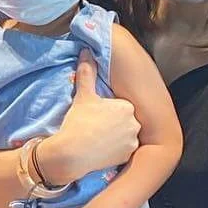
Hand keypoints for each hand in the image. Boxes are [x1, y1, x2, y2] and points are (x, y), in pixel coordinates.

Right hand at [45, 51, 139, 184]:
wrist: (72, 153)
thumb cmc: (78, 122)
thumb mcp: (83, 96)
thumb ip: (87, 74)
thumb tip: (86, 52)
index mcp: (126, 106)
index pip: (120, 106)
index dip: (108, 110)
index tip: (96, 115)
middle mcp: (134, 122)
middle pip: (126, 120)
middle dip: (115, 122)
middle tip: (96, 127)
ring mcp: (132, 140)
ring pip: (126, 135)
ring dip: (117, 136)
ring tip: (99, 139)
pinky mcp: (128, 155)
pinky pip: (125, 150)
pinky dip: (116, 150)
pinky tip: (103, 149)